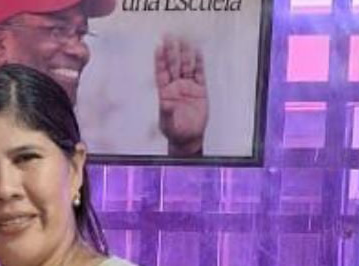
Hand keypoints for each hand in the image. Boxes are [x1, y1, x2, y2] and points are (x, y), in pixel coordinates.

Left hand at [155, 36, 208, 156]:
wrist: (188, 137)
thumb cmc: (174, 131)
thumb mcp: (168, 123)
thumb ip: (166, 113)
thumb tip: (164, 103)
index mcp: (165, 92)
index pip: (161, 73)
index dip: (160, 60)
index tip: (158, 47)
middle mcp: (175, 86)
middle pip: (174, 65)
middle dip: (172, 51)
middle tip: (170, 36)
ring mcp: (188, 87)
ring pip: (186, 67)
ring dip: (185, 54)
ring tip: (185, 39)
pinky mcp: (200, 90)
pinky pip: (200, 74)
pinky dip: (199, 63)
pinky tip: (198, 52)